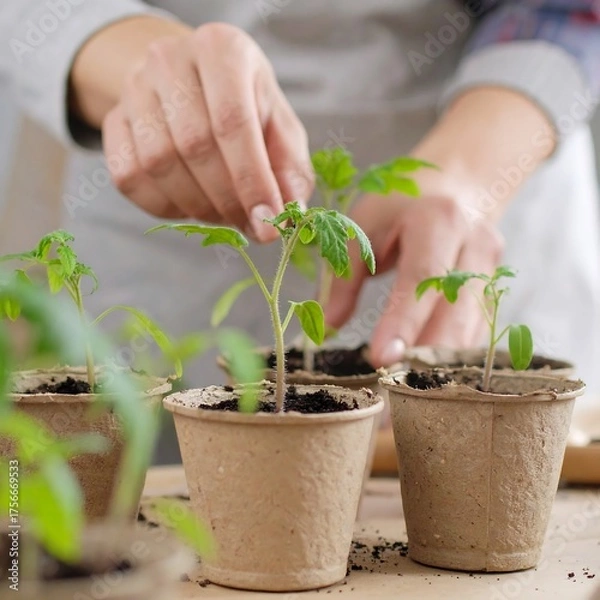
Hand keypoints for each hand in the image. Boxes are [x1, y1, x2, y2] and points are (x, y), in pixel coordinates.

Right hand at [100, 23, 312, 240]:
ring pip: (157, 164)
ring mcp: (133, 88)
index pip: (232, 122)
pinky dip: (164, 205)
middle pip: (193, 145)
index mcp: (221, 50)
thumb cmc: (245, 103)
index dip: (252, 181)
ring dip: (196, 205)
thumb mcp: (278, 124)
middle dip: (226, 199)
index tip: (268, 223)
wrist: (191, 79)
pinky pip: (128, 177)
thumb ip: (289, 167)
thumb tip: (286, 214)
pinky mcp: (112, 119)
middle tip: (247, 223)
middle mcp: (169, 60)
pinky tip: (189, 205)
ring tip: (223, 213)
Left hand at [324, 87, 554, 365]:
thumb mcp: (363, 225)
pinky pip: (476, 330)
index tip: (381, 359)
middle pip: (455, 309)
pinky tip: (429, 377)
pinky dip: (453, 355)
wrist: (454, 187)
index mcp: (439, 220)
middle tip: (393, 385)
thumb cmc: (399, 204)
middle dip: (426, 353)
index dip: (403, 321)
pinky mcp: (493, 289)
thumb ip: (344, 274)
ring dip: (441, 361)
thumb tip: (328, 328)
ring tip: (407, 389)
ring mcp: (492, 269)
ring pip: (471, 326)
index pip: (422, 277)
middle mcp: (475, 244)